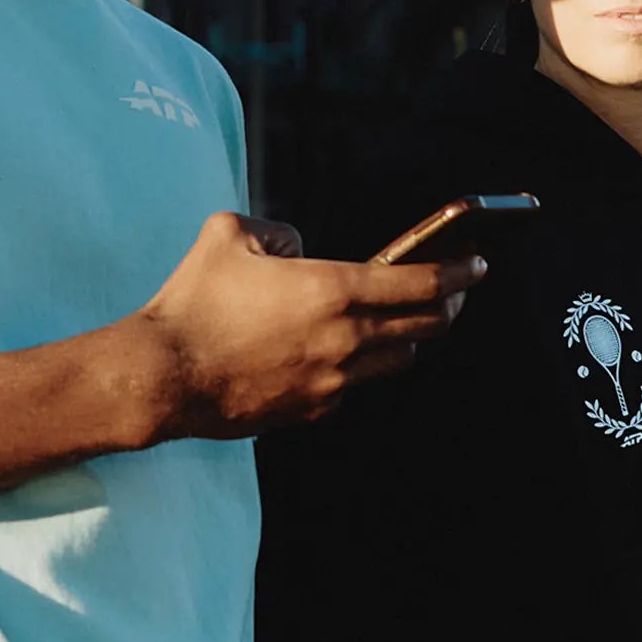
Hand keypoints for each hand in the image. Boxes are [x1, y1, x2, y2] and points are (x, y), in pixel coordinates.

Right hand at [140, 212, 482, 439]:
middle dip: (449, 304)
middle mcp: (345, 340)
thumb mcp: (229, 233)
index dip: (458, 271)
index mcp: (333, 290)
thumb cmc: (192, 301)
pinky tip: (346, 352)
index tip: (477, 264)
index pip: (420, 282)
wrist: (164, 376)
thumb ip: (276, 231)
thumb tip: (297, 250)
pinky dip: (363, 366)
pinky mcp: (312, 410)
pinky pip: (355, 385)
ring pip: (397, 361)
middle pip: (424, 327)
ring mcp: (332, 382)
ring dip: (409, 338)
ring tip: (405, 321)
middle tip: (455, 289)